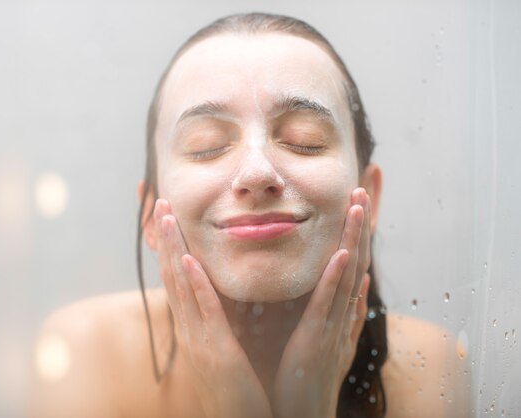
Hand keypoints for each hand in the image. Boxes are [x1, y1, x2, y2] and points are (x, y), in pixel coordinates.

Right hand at [154, 199, 272, 417]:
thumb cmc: (235, 388)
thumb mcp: (222, 347)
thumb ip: (219, 320)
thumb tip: (219, 294)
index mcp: (193, 326)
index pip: (177, 278)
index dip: (170, 247)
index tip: (168, 218)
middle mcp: (189, 329)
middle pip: (172, 275)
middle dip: (166, 239)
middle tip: (160, 203)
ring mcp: (198, 339)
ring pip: (181, 286)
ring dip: (174, 250)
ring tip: (168, 218)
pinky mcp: (216, 351)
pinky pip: (204, 312)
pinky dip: (195, 285)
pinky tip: (189, 261)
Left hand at [272, 188, 371, 417]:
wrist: (302, 408)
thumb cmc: (309, 370)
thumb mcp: (326, 330)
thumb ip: (340, 304)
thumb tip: (357, 277)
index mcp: (337, 305)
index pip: (349, 257)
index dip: (357, 228)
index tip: (360, 196)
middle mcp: (340, 309)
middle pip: (355, 257)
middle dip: (360, 222)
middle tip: (364, 184)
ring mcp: (332, 322)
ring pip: (347, 273)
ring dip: (354, 238)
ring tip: (359, 205)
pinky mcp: (317, 337)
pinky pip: (328, 303)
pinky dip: (337, 278)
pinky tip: (343, 253)